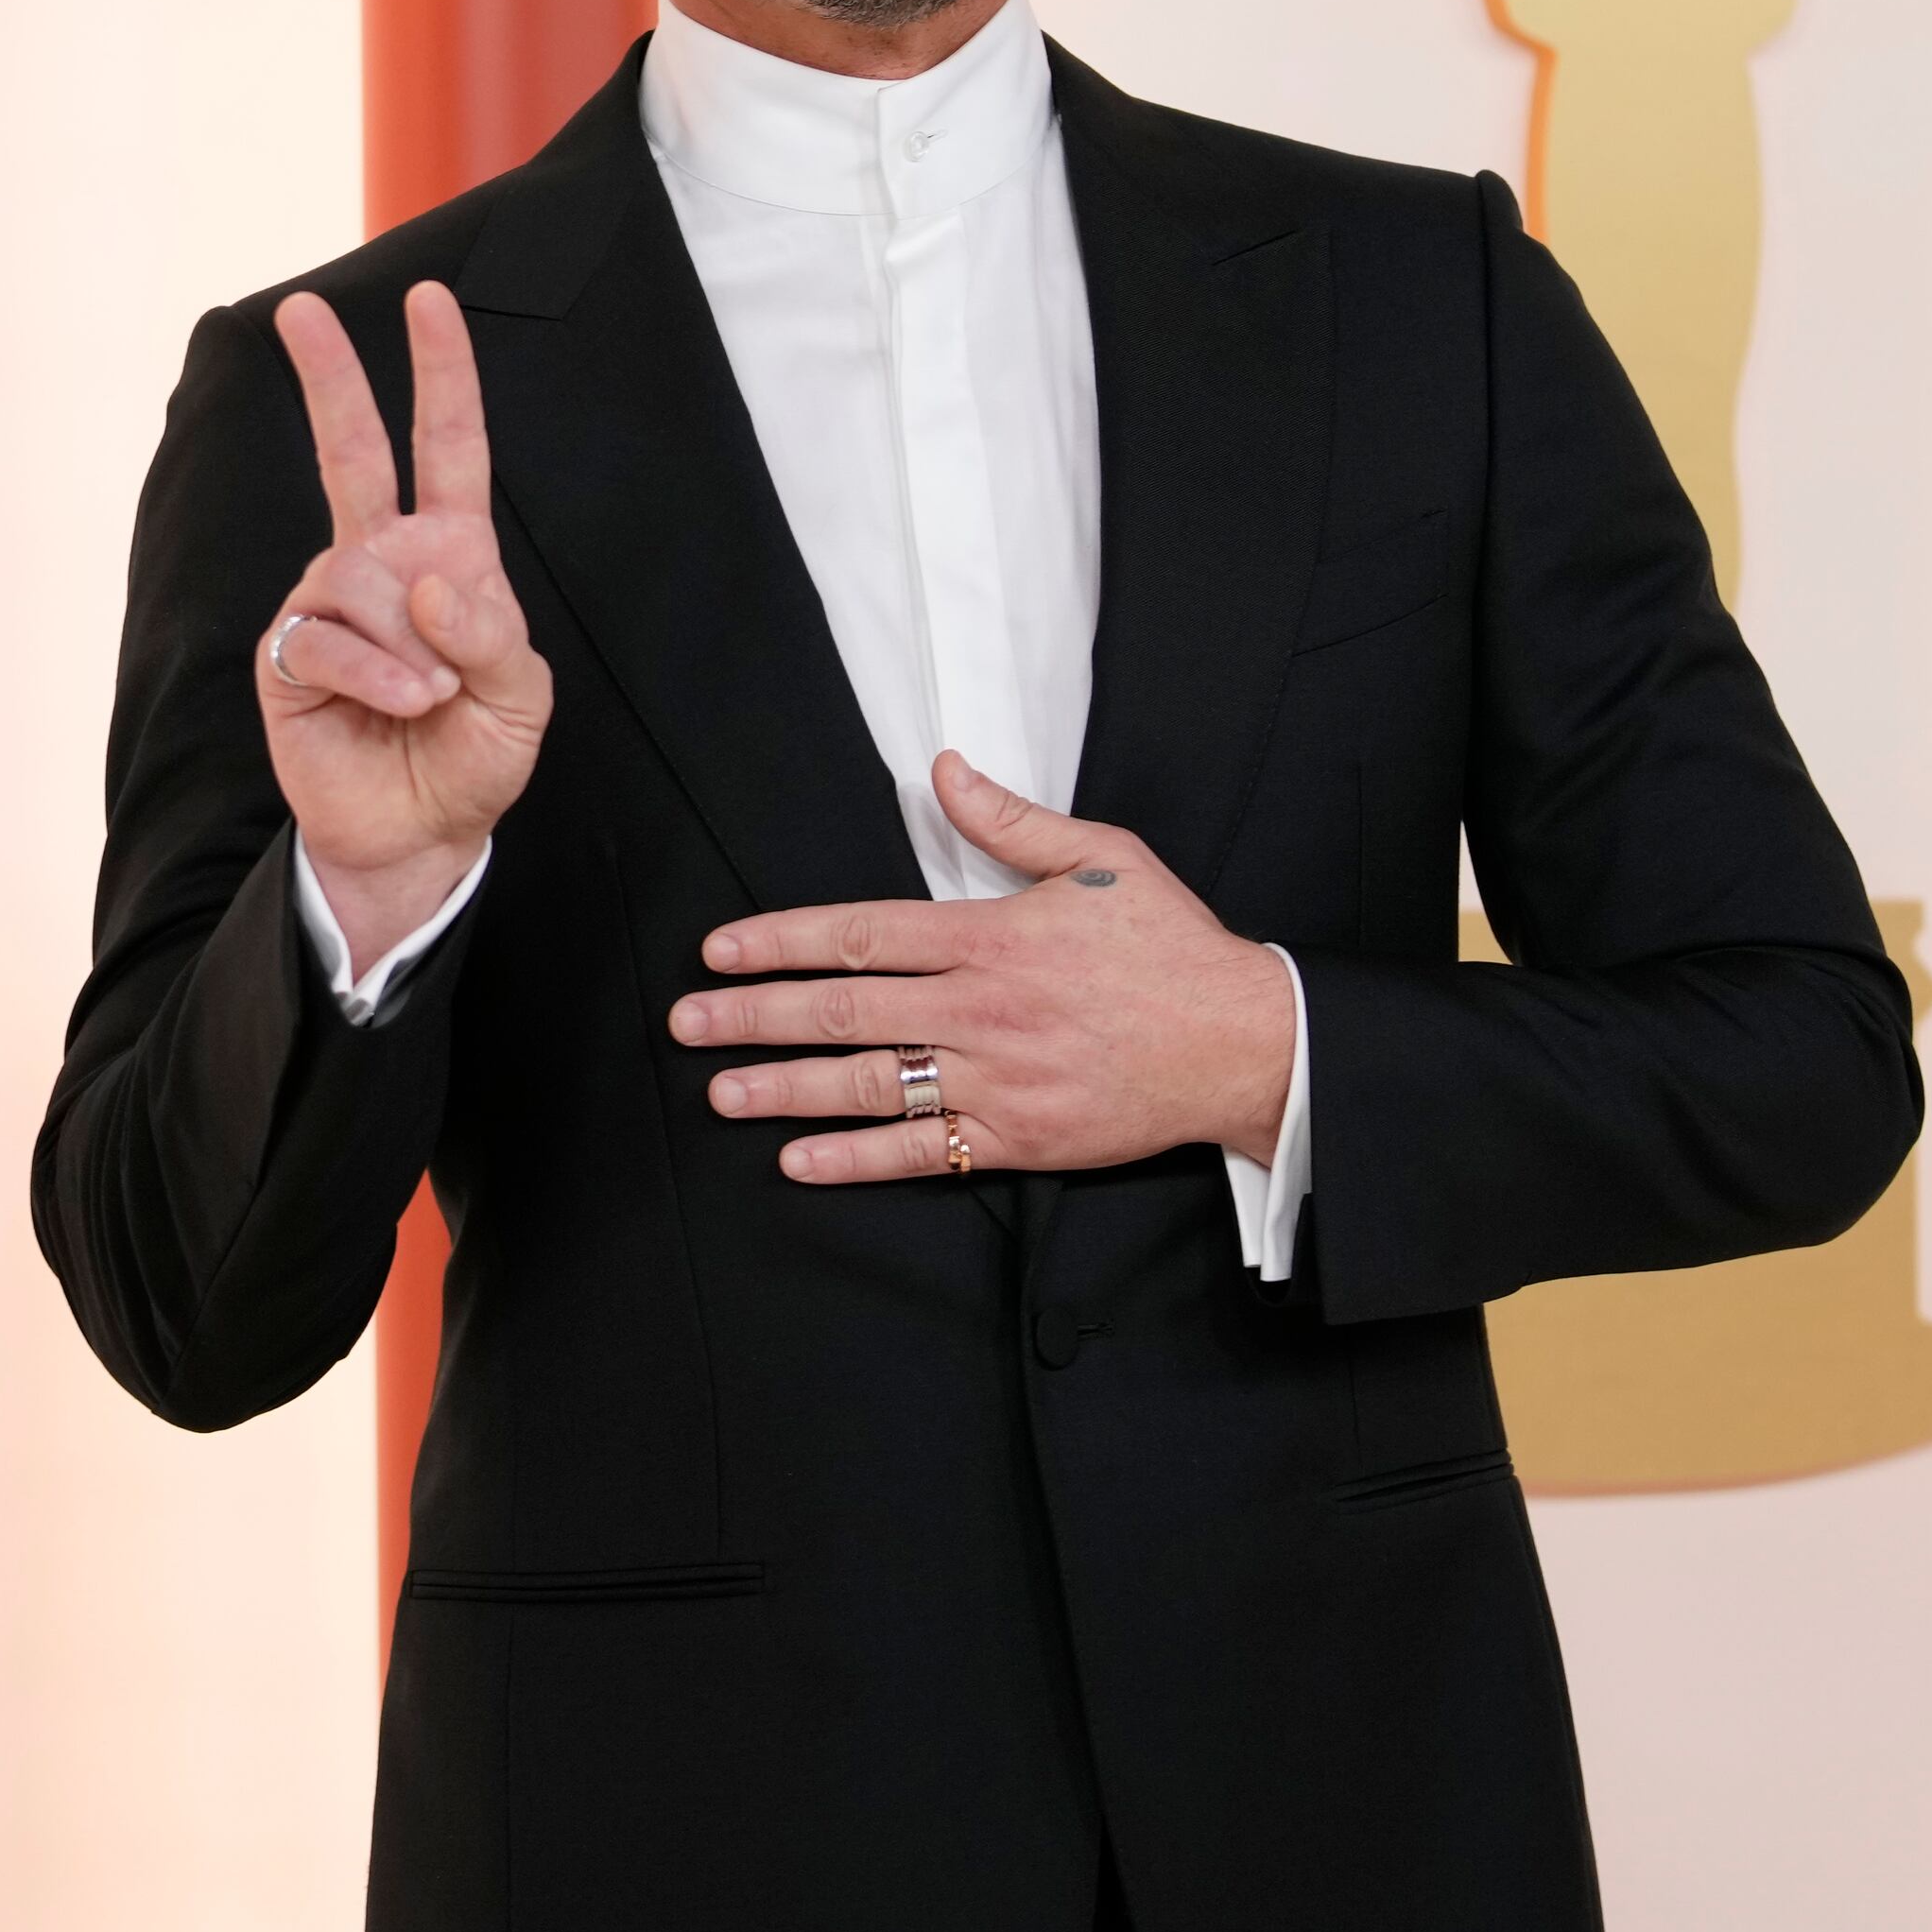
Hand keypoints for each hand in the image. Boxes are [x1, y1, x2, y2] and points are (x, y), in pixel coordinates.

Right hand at [262, 283, 550, 961]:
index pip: (449, 449)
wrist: (418, 835)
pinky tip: (399, 703)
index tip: (428, 300)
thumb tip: (428, 579)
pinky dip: (375, 674)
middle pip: (353, 452)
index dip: (443, 374)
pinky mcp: (289, 656)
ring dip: (406, 642)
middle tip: (299, 310)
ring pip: (356, 573)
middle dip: (330, 378)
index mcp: (450, 555)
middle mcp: (382, 563)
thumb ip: (491, 633)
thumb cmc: (473, 756)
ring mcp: (328, 605)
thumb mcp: (521, 698)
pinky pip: (327, 637)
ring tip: (428, 696)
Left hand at [679, 752, 1293, 1183]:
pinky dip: (855, 1159)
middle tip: (686, 1023)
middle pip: (844, 1009)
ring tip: (721, 1092)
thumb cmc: (1173, 947)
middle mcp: (982, 1008)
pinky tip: (798, 1161)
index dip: (780, 941)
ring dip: (786, 1090)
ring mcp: (998, 1078)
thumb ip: (1011, 820)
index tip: (719, 951)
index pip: (860, 934)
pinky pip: (922, 1151)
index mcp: (992, 935)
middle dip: (754, 1016)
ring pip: (870, 1083)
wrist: (1245, 1044)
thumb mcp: (1102, 858)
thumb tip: (942, 770)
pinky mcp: (1019, 1136)